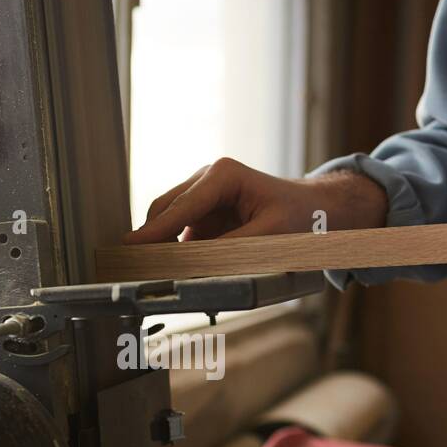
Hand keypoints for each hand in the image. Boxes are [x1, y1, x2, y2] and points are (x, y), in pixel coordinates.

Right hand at [123, 158, 388, 244]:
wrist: (316, 209)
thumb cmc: (300, 217)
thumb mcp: (270, 237)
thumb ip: (230, 250)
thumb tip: (194, 265)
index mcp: (223, 174)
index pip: (180, 207)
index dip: (154, 230)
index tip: (130, 246)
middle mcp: (208, 178)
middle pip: (165, 209)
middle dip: (150, 238)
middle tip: (133, 267)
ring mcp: (203, 194)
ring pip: (168, 220)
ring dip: (162, 245)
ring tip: (150, 271)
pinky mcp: (204, 212)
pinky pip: (180, 232)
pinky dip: (175, 250)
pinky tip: (173, 268)